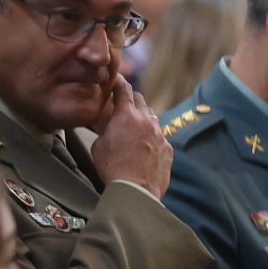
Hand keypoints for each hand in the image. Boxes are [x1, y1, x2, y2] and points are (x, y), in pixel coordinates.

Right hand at [88, 76, 171, 198]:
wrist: (136, 189)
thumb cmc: (112, 167)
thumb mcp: (99, 143)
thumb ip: (105, 128)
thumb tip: (107, 124)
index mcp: (127, 115)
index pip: (124, 89)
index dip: (118, 82)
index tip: (115, 78)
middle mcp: (147, 121)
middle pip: (140, 100)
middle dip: (131, 98)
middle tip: (123, 101)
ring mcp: (161, 135)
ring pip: (152, 118)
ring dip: (143, 117)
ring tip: (134, 123)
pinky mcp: (168, 149)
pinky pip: (161, 136)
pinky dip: (152, 136)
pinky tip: (146, 144)